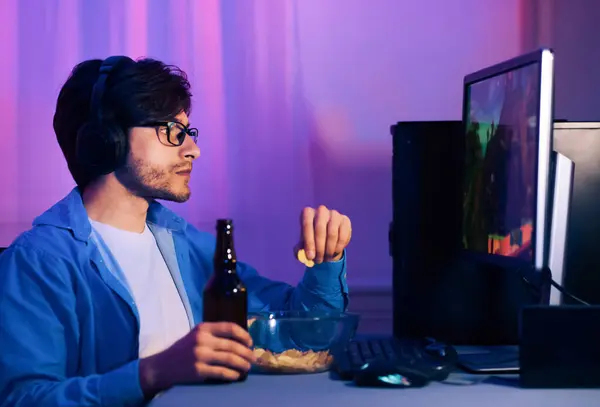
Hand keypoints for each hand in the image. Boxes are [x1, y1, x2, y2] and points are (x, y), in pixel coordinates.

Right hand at [138, 322, 255, 397]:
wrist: (163, 366)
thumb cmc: (183, 349)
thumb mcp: (196, 335)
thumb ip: (214, 334)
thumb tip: (240, 340)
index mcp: (203, 328)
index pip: (229, 327)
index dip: (244, 335)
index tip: (250, 342)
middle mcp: (202, 340)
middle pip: (232, 345)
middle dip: (246, 352)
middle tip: (253, 358)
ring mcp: (200, 355)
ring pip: (229, 359)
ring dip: (242, 363)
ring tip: (248, 367)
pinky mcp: (198, 370)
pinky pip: (221, 372)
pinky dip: (232, 374)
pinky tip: (236, 375)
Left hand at [296, 205, 351, 263]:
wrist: (327, 238)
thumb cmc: (312, 241)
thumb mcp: (303, 246)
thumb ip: (299, 251)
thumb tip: (303, 256)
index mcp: (308, 213)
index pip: (307, 225)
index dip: (308, 242)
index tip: (310, 256)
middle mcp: (321, 210)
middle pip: (320, 229)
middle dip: (319, 248)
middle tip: (318, 260)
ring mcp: (334, 214)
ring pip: (332, 234)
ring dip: (329, 250)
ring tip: (326, 258)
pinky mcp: (345, 220)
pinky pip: (343, 236)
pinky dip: (338, 247)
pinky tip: (334, 252)